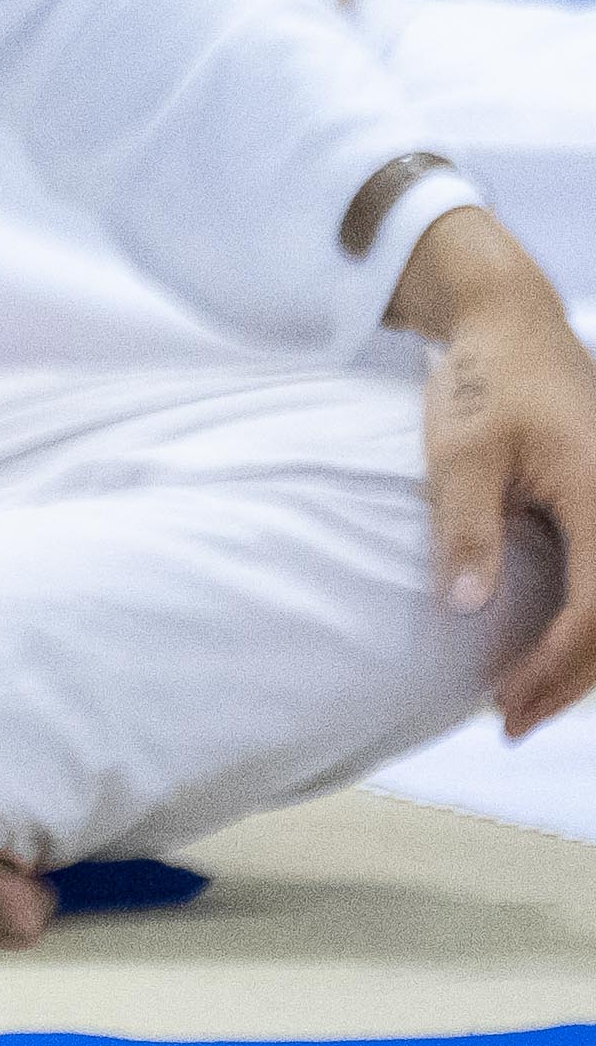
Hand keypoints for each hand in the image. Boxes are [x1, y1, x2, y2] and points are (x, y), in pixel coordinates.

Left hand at [399, 211, 595, 736]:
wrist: (514, 325)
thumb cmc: (489, 381)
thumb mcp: (462, 450)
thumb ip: (468, 527)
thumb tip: (469, 606)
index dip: (554, 666)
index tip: (504, 701)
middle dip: (571, 681)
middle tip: (508, 721)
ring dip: (585, 663)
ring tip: (526, 700)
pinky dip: (592, 628)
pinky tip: (551, 654)